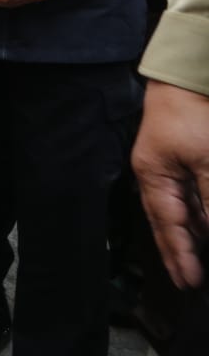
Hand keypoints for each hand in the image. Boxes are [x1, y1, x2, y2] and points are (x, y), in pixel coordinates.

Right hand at [133, 80, 208, 287]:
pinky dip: (197, 214)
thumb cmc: (191, 114)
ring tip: (199, 260)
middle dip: (179, 251)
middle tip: (188, 281)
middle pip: (168, 221)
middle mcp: (157, 175)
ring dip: (192, 234)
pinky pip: (189, 195)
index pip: (168, 224)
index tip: (189, 281)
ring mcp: (169, 166)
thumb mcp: (207, 159)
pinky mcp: (184, 158)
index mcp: (154, 176)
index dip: (179, 254)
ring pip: (180, 210)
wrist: (186, 77)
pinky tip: (204, 225)